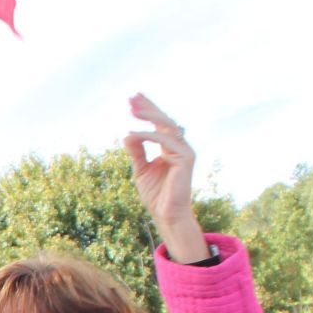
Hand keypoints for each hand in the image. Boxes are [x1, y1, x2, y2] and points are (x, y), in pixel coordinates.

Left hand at [123, 93, 206, 262]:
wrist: (166, 214)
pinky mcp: (185, 159)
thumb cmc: (156, 194)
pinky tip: (134, 134)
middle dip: (148, 108)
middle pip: (165, 120)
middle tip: (132, 98)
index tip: (133, 99)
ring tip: (132, 110)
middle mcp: (180, 146)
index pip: (159, 123)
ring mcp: (185, 151)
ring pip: (167, 126)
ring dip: (149, 116)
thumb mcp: (141, 169)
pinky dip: (148, 136)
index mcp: (170, 147)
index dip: (148, 110)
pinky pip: (165, 141)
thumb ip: (136, 152)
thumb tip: (127, 134)